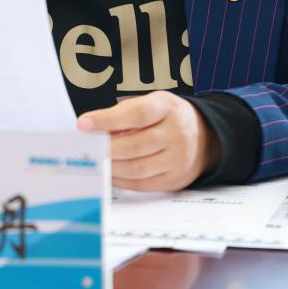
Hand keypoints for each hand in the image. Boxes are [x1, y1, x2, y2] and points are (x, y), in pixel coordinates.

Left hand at [76, 91, 216, 191]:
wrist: (204, 137)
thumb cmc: (167, 117)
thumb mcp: (152, 104)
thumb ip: (125, 114)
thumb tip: (93, 130)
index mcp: (167, 107)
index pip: (136, 114)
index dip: (107, 119)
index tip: (83, 124)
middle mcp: (177, 133)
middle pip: (135, 145)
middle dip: (106, 149)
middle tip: (86, 150)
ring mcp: (178, 159)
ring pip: (137, 168)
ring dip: (111, 167)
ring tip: (95, 162)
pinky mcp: (175, 179)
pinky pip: (142, 184)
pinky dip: (121, 180)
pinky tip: (109, 173)